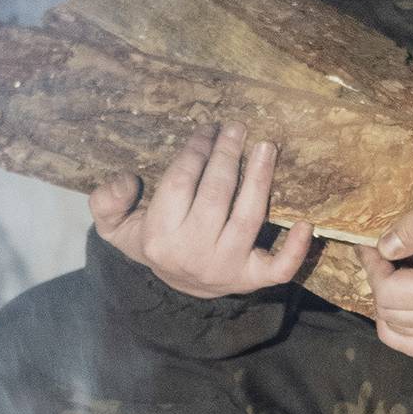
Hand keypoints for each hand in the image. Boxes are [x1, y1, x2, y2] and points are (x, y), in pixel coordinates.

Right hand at [89, 125, 315, 300]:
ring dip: (260, 179)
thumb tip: (125, 180)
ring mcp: (226, 268)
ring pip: (249, 218)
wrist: (179, 286)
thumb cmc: (153, 242)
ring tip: (267, 148)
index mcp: (159, 237)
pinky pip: (278, 268)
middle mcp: (193, 252)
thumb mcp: (116, 228)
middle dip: (227, 155)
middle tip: (238, 127)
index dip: (196, 151)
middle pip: (216, 194)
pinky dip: (295, 249)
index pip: (181, 183)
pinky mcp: (251, 279)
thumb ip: (106, 202)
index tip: (207, 129)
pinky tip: (306, 223)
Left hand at [367, 179, 412, 354]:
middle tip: (381, 257)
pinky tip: (400, 301)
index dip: (372, 268)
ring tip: (392, 275)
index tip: (372, 246)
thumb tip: (385, 249)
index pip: (388, 293)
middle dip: (378, 283)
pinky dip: (397, 326)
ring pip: (396, 332)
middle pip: (390, 314)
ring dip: (386, 304)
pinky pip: (412, 345)